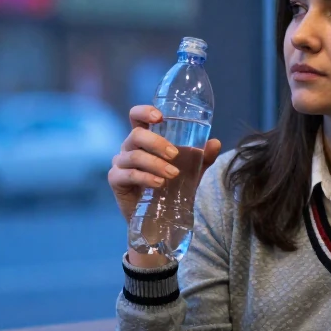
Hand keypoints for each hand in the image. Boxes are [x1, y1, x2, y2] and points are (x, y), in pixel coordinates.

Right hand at [108, 104, 222, 226]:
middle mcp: (129, 147)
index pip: (136, 116)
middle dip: (157, 142)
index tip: (160, 117)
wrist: (158, 218)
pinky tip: (159, 184)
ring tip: (173, 175)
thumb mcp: (190, 172)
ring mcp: (120, 163)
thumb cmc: (171, 188)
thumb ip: (202, 158)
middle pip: (136, 135)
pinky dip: (145, 177)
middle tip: (175, 155)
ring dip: (155, 164)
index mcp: (144, 139)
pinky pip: (129, 174)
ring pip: (134, 155)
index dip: (144, 112)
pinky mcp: (115, 180)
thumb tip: (215, 143)